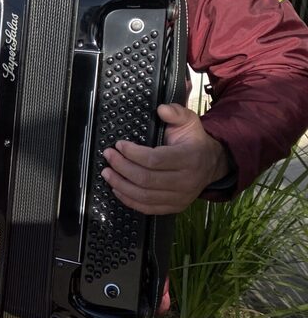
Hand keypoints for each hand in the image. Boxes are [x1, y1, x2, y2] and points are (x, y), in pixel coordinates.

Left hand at [102, 103, 230, 214]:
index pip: (155, 160)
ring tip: (107, 173)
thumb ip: (176, 112)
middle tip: (108, 156)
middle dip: (122, 167)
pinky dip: (130, 201)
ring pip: (145, 196)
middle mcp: (186, 181)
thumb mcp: (189, 121)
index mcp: (190, 158)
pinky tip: (117, 189)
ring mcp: (181, 197)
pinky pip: (149, 208)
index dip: (133, 153)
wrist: (211, 164)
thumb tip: (161, 109)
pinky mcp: (175, 207)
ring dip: (121, 185)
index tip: (119, 145)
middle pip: (146, 179)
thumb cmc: (194, 141)